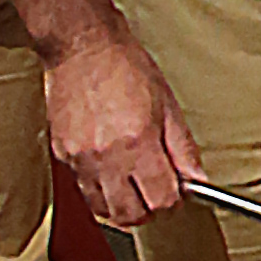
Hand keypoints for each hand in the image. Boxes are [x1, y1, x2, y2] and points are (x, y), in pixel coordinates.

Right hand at [47, 20, 206, 232]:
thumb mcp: (167, 104)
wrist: (82, 46)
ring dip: (123, 206)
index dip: (174, 202)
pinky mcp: (63, 155)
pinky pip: (83, 191)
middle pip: (130, 215)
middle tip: (156, 193)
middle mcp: (107, 156)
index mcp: (138, 142)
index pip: (160, 200)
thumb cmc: (126, 66)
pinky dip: (100, 191)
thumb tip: (197, 180)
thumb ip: (183, 148)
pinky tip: (111, 171)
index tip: (178, 192)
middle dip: (149, 211)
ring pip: (103, 210)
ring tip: (133, 185)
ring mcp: (81, 158)